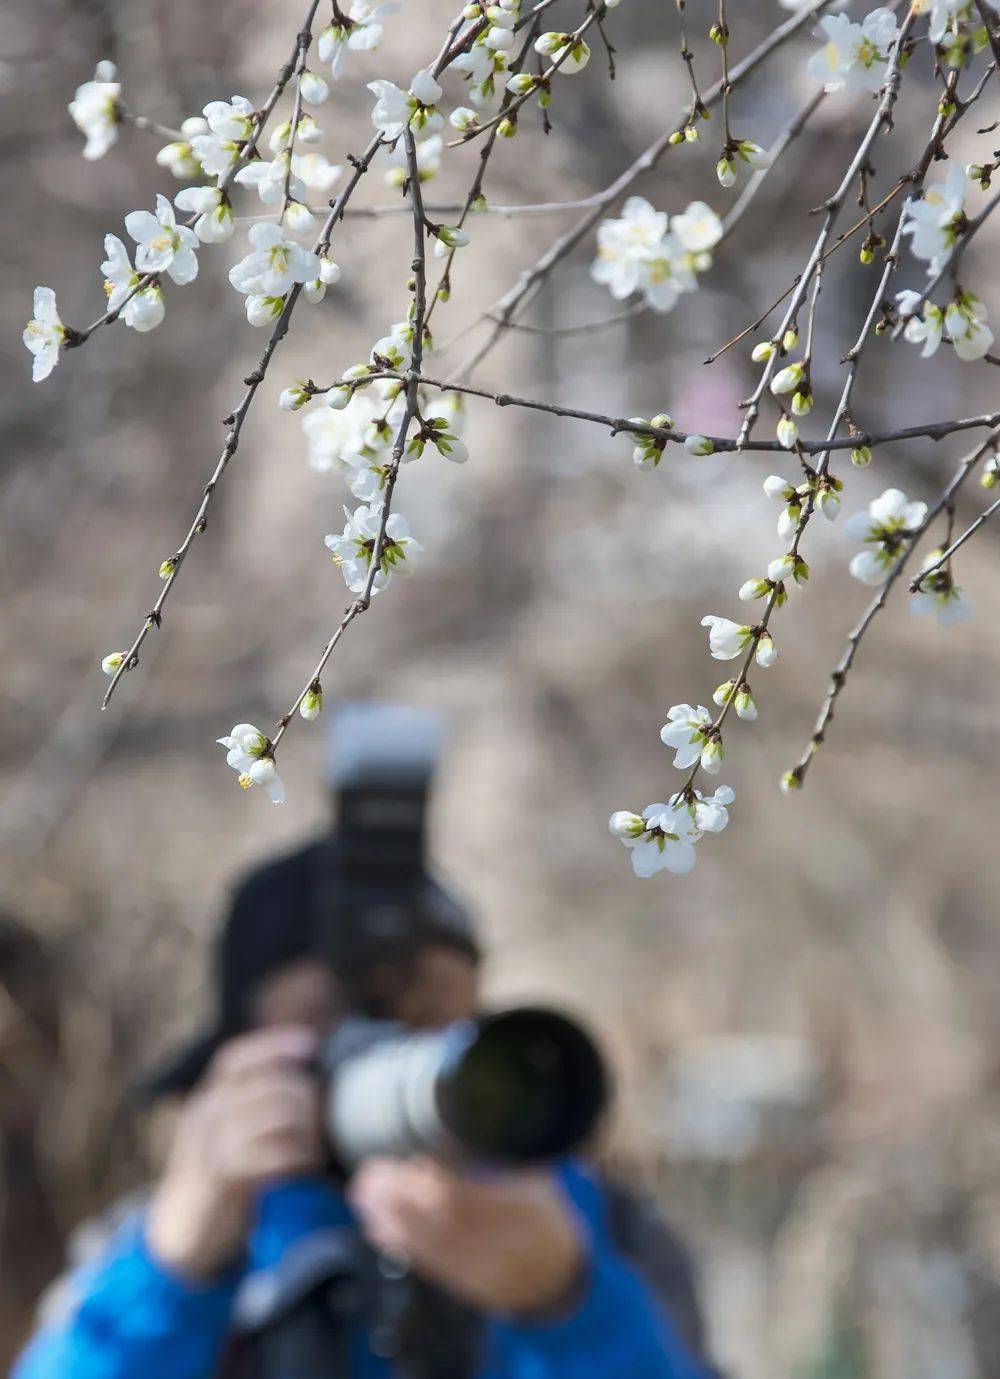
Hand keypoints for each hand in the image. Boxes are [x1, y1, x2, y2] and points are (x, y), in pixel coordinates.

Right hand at [146, 1025, 321, 1279]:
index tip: (309, 1043)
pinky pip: (270, 1155)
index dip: (273, 1046)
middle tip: (325, 1114)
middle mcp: (205, 1116)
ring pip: (272, 1116)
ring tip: (318, 1144)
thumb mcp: (223, 1135)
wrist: (183, 1233)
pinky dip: (297, 1156)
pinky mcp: (223, 1179)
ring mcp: (211, 1146)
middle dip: (304, 1094)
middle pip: (265, 1084)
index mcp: (206, 1100)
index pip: (236, 1059)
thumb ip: (250, 1109)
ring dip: (306, 1127)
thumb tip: (307, 1083)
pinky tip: (308, 1164)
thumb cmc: (219, 1179)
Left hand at [348, 1158, 585, 1314]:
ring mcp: (477, 1266)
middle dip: (398, 1196)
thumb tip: (476, 1116)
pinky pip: (425, 1263)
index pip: (467, 1195)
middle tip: (370, 1173)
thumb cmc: (545, 1217)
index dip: (432, 1178)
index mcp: (519, 1210)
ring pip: (425, 1242)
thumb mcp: (539, 1178)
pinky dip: (397, 1244)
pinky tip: (375, 1226)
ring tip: (363, 1194)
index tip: (407, 1156)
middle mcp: (496, 1241)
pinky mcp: (461, 1283)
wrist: (557, 1276)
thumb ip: (509, 1153)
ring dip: (387, 1217)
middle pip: (437, 1219)